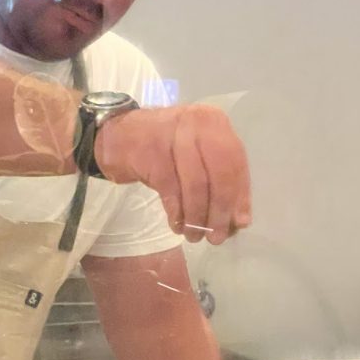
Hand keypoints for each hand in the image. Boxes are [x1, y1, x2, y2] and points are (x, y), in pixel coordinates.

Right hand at [96, 104, 250, 243]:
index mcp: (214, 122)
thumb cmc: (166, 149)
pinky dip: (177, 213)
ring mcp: (172, 136)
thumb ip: (220, 180)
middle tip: (217, 237)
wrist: (119, 135)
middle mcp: (196, 123)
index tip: (239, 223)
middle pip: (219, 174)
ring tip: (195, 236)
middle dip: (219, 210)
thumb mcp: (197, 156)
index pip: (235, 162)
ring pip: (195, 185)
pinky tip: (177, 225)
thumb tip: (239, 221)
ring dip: (197, 217)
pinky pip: (171, 191)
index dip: (240, 195)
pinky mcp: (151, 153)